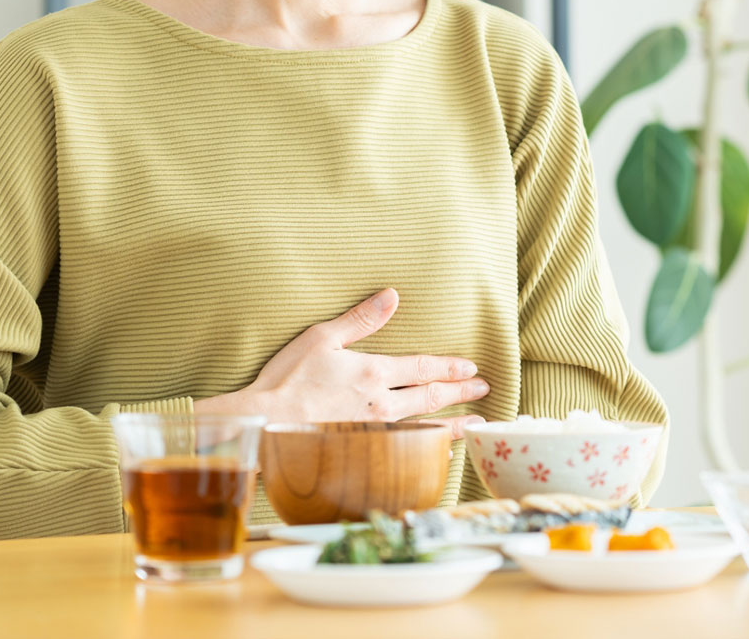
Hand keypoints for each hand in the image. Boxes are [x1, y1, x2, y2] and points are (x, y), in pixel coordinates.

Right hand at [193, 288, 487, 437]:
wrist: (265, 423)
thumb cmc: (288, 379)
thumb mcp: (322, 337)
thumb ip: (361, 318)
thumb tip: (392, 295)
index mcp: (375, 372)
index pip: (423, 368)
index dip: (449, 368)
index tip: (471, 369)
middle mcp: (382, 403)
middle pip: (430, 397)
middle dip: (459, 393)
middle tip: (482, 391)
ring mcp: (375, 431)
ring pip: (423, 427)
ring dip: (452, 424)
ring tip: (474, 425)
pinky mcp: (364, 451)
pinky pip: (403, 450)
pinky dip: (425, 450)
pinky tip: (438, 452)